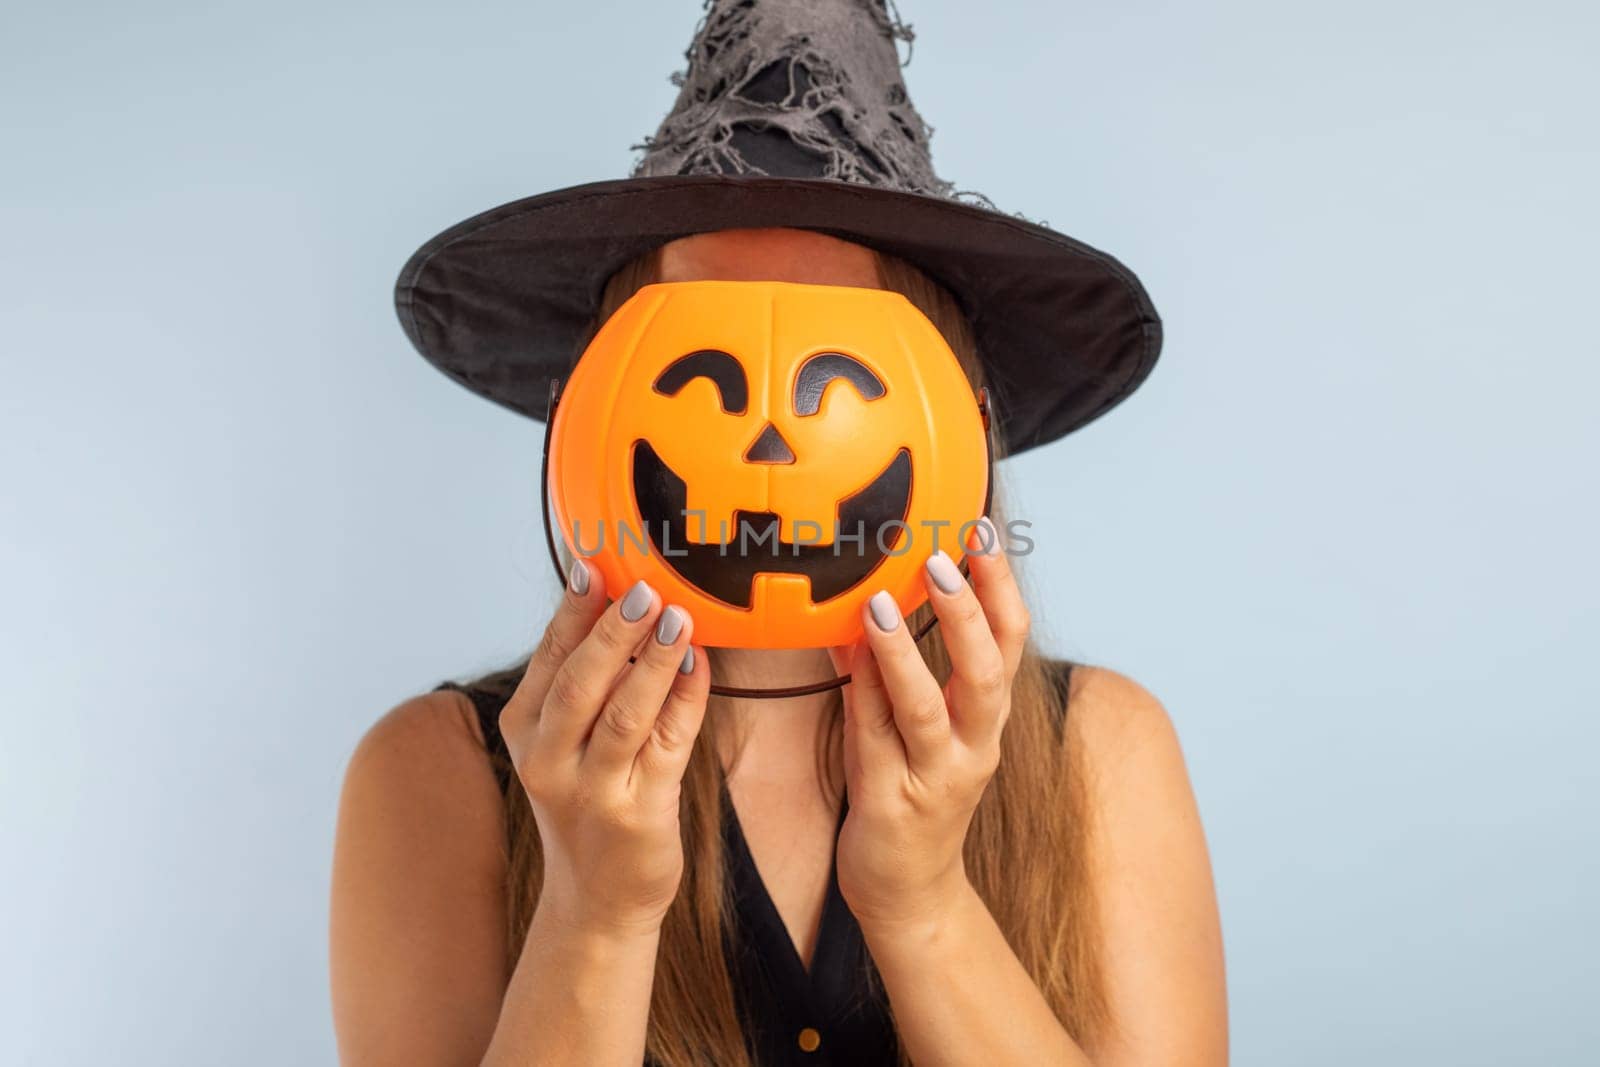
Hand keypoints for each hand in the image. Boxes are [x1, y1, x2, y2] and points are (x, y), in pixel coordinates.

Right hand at [499, 561, 708, 936]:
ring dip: (655, 661)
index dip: (574, 609)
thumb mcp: (564, 739)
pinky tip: (700, 666)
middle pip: (581, 683)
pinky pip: (669, 745)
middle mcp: (548, 760)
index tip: (595, 564)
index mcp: (525, 729)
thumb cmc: (587, 801)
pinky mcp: (639, 814)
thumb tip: (617, 598)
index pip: (549, 656)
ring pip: (625, 713)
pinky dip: (686, 700)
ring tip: (678, 618)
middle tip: (645, 589)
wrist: (596, 898)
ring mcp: (593, 791)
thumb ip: (585, 677)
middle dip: (613, 632)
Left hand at [827, 517, 1027, 932]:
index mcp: (986, 718)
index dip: (1001, 587)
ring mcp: (934, 777)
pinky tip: (843, 652)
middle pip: (987, 673)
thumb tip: (872, 592)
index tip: (982, 532)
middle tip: (944, 558)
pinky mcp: (891, 802)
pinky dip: (861, 692)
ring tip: (878, 604)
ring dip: (905, 652)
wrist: (908, 890)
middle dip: (968, 612)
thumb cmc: (910, 791)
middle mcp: (973, 745)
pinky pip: (876, 739)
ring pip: (929, 709)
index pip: (1009, 643)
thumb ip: (900, 664)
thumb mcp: (918, 723)